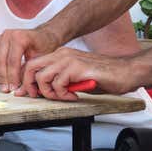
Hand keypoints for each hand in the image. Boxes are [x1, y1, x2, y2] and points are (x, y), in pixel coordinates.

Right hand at [0, 27, 58, 91]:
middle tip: (8, 87)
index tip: (13, 87)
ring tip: (2, 76)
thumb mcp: (41, 59)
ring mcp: (0, 36)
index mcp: (20, 38)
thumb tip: (19, 90)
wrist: (44, 36)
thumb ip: (29, 73)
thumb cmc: (44, 46)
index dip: (12, 77)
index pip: (12, 61)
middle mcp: (8, 35)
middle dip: (3, 76)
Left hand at [16, 46, 134, 99]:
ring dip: (50, 92)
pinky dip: (63, 95)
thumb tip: (40, 90)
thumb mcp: (74, 79)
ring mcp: (69, 59)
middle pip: (31, 67)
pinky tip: (74, 96)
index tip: (27, 93)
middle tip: (42, 97)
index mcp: (59, 55)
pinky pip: (58, 83)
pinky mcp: (77, 67)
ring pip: (42, 76)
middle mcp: (61, 54)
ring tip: (64, 97)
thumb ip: (58, 81)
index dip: (26, 80)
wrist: (125, 72)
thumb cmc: (102, 77)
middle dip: (31, 86)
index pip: (32, 64)